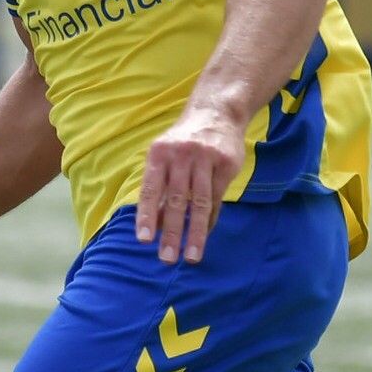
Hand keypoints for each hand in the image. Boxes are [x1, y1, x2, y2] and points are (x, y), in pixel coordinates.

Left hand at [137, 100, 247, 264]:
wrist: (217, 113)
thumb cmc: (183, 142)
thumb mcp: (164, 158)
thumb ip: (158, 189)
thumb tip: (154, 227)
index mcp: (159, 154)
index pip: (151, 190)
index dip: (147, 216)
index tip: (144, 241)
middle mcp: (181, 154)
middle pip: (176, 200)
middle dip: (172, 233)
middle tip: (167, 258)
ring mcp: (205, 158)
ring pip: (199, 203)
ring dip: (195, 234)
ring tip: (191, 257)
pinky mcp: (226, 164)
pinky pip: (216, 198)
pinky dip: (210, 220)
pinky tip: (204, 237)